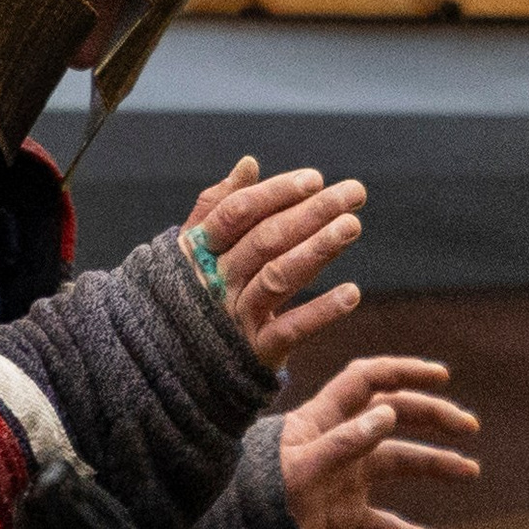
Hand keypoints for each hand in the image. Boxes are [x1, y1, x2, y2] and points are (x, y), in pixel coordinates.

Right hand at [184, 156, 366, 370]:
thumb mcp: (195, 249)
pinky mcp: (256, 351)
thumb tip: (249, 164)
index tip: (315, 179)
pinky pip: (290, 329)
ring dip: (317, 250)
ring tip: (353, 226)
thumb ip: (218, 206)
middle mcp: (216, 281)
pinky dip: (321, 311)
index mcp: (200, 250)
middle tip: (354, 193)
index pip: (238, 213)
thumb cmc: (194, 293)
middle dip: (312, 213)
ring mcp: (235, 317)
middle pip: (265, 240)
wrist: (174, 363)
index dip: (275, 193)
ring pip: (277, 277)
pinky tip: (353, 293)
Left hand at [278, 357, 479, 528]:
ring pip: (397, 464)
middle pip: (392, 417)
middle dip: (432, 417)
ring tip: (470, 471)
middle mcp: (337, 444)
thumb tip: (388, 415)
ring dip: (435, 465)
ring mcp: (341, 480)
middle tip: (468, 427)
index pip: (368, 381)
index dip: (404, 372)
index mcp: (321, 419)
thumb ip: (342, 443)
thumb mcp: (298, 467)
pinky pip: (385, 527)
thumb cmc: (254, 496)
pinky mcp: (340, 518)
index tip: (442, 377)